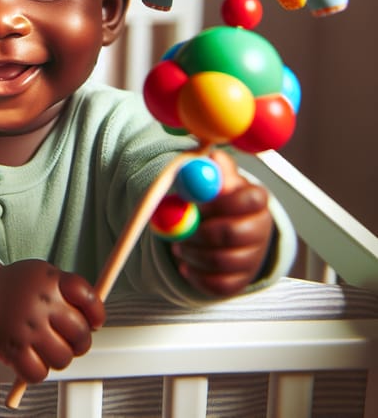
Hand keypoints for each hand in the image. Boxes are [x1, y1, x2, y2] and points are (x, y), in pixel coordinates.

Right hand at [0, 259, 104, 383]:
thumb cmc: (19, 285)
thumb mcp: (46, 273)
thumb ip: (71, 290)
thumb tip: (94, 319)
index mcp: (53, 282)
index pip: (88, 298)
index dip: (97, 313)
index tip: (95, 321)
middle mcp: (41, 304)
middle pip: (80, 333)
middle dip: (80, 340)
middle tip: (71, 338)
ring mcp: (27, 328)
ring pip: (63, 358)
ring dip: (60, 356)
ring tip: (50, 346)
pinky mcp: (12, 349)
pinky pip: (38, 373)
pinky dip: (39, 370)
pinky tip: (35, 356)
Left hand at [171, 150, 273, 296]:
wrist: (223, 230)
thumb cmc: (217, 200)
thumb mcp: (216, 180)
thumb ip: (214, 171)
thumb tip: (214, 156)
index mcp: (255, 199)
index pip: (248, 199)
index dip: (218, 202)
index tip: (195, 202)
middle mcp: (260, 228)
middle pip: (234, 233)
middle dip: (201, 232)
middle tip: (180, 231)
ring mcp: (253, 257)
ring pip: (221, 260)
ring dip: (193, 253)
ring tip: (179, 244)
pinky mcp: (241, 281)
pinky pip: (217, 284)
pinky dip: (195, 274)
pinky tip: (186, 263)